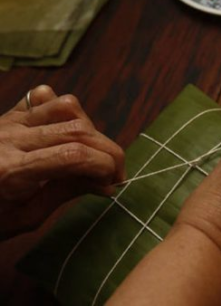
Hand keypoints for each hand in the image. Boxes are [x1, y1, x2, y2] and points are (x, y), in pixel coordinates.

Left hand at [0, 85, 124, 238]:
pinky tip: (66, 129)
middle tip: (115, 173)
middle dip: (108, 151)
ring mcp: (9, 121)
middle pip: (77, 130)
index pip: (73, 155)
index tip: (114, 183)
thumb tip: (106, 183)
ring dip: (91, 128)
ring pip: (66, 106)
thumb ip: (66, 193)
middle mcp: (11, 139)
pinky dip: (63, 107)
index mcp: (11, 172)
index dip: (104, 165)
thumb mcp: (26, 218)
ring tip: (91, 151)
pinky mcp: (10, 114)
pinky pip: (43, 97)